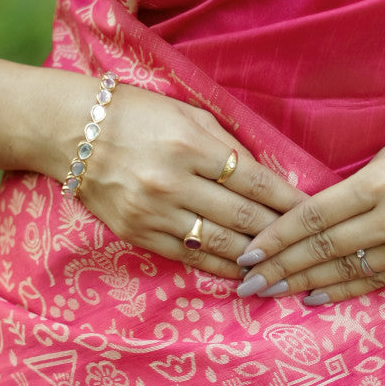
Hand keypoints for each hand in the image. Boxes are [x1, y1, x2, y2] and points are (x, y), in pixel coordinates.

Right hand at [53, 77, 301, 280]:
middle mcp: (173, 182)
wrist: (71, 132)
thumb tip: (269, 177)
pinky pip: (191, 258)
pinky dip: (222, 268)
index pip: (255, 180)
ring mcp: (155, 212)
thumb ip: (228, 145)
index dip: (289, 200)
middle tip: (307, 243)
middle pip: (243, 217)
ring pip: (221, 244)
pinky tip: (245, 272)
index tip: (313, 212)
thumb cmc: (137, 114)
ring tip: (285, 264)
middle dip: (281, 232)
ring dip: (257, 257)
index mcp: (190, 144)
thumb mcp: (187, 113)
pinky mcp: (139, 234)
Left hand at [233, 116, 384, 303]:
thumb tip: (319, 208)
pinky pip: (375, 282)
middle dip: (278, 270)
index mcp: (380, 182)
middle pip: (321, 249)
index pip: (313, 216)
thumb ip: (359, 183)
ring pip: (344, 271)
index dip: (276, 238)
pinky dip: (341, 289)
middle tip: (246, 286)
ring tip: (270, 295)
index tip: (249, 253)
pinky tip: (314, 296)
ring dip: (302, 285)